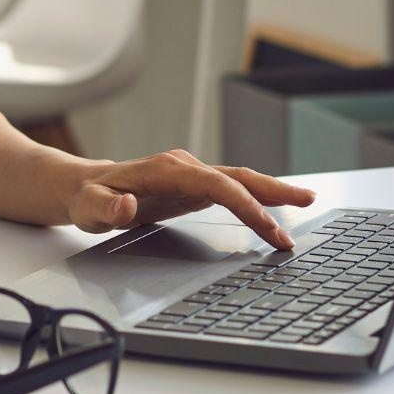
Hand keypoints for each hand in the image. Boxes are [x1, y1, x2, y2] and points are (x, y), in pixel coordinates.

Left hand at [62, 149, 316, 249]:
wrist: (86, 188)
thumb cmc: (89, 199)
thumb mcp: (89, 208)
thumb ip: (106, 208)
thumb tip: (126, 205)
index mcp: (167, 170)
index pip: (216, 184)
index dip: (244, 204)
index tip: (267, 226)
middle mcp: (185, 167)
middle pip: (237, 175)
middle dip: (273, 190)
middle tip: (307, 202)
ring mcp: (191, 174)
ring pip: (239, 179)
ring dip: (271, 190)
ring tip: (305, 200)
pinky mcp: (194, 185)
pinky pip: (232, 188)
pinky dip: (256, 196)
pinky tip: (275, 206)